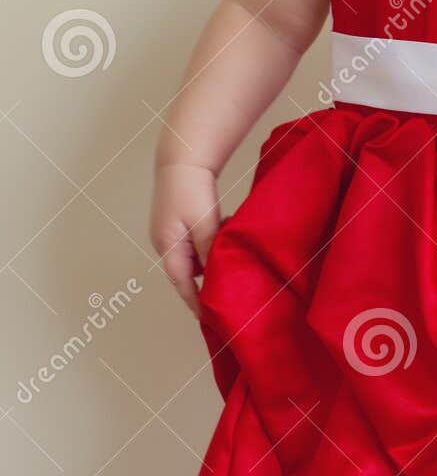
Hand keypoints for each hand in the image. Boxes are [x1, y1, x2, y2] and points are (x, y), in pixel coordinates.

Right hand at [150, 163, 223, 318]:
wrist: (184, 156)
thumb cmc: (191, 188)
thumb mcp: (204, 222)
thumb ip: (209, 250)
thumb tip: (212, 275)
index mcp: (167, 245)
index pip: (181, 283)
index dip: (195, 302)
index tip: (209, 319)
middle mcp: (165, 241)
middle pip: (186, 272)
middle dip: (206, 283)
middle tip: (228, 294)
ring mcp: (170, 231)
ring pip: (193, 257)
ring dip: (211, 261)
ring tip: (232, 261)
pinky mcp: (178, 222)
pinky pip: (196, 242)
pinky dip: (210, 245)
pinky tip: (225, 236)